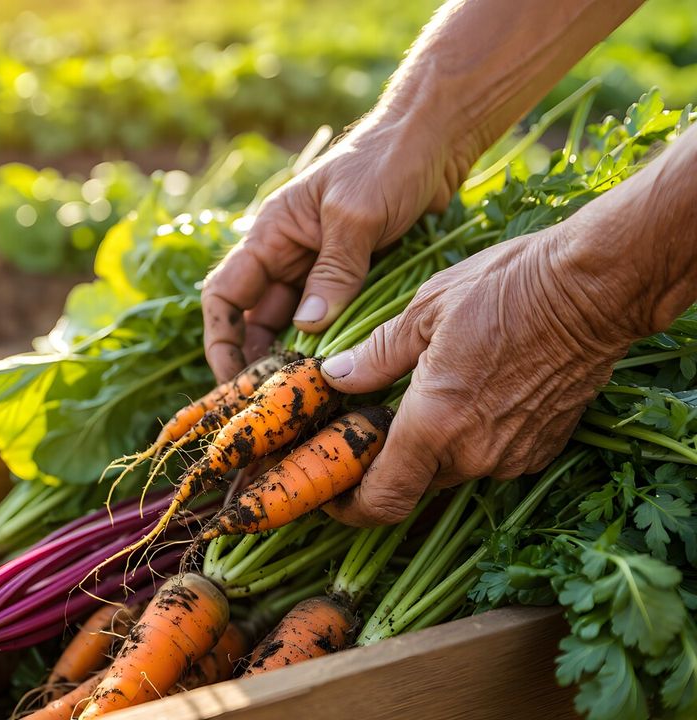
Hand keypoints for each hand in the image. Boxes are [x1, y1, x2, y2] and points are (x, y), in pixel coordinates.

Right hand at [201, 113, 468, 382]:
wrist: (435, 139)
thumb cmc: (387, 162)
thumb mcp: (355, 214)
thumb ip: (333, 271)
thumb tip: (307, 329)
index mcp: (271, 234)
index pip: (225, 295)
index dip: (221, 339)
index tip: (231, 379)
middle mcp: (288, 256)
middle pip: (259, 321)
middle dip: (261, 361)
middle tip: (278, 402)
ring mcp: (320, 271)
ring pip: (297, 328)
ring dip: (300, 359)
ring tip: (309, 396)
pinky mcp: (353, 280)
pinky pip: (334, 322)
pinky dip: (334, 348)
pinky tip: (344, 373)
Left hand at [319, 219, 640, 525]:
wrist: (595, 289)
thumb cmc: (508, 288)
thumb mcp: (425, 310)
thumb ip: (377, 355)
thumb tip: (337, 377)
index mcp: (434, 425)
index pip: (383, 500)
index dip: (350, 508)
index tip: (333, 494)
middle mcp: (474, 454)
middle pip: (414, 484)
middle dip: (388, 463)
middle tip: (371, 425)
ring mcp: (513, 456)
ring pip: (453, 469)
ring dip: (432, 447)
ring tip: (426, 397)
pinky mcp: (543, 448)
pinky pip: (491, 457)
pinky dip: (471, 437)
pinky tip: (472, 394)